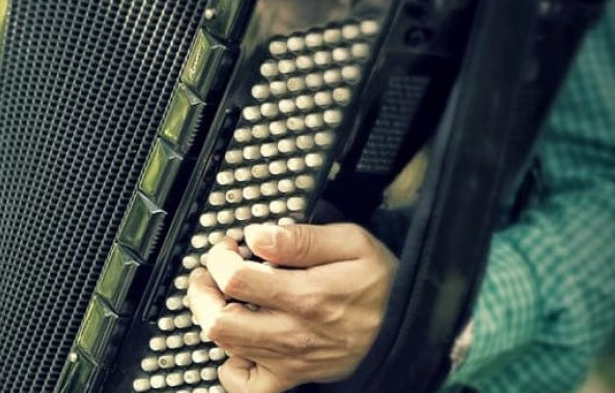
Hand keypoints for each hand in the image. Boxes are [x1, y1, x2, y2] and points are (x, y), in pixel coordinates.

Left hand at [186, 223, 396, 392]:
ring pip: (225, 348)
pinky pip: (246, 386)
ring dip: (211, 318)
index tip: (229, 246)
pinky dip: (230, 365)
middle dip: (202, 290)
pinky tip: (237, 342)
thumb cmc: (383, 284)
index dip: (220, 258)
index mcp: (306, 295)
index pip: (235, 280)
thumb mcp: (353, 242)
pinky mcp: (292, 376)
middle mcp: (293, 332)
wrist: (412, 328)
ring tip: (221, 296)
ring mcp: (289, 359)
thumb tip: (258, 236)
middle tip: (210, 272)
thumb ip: (302, 239)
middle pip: (218, 320)